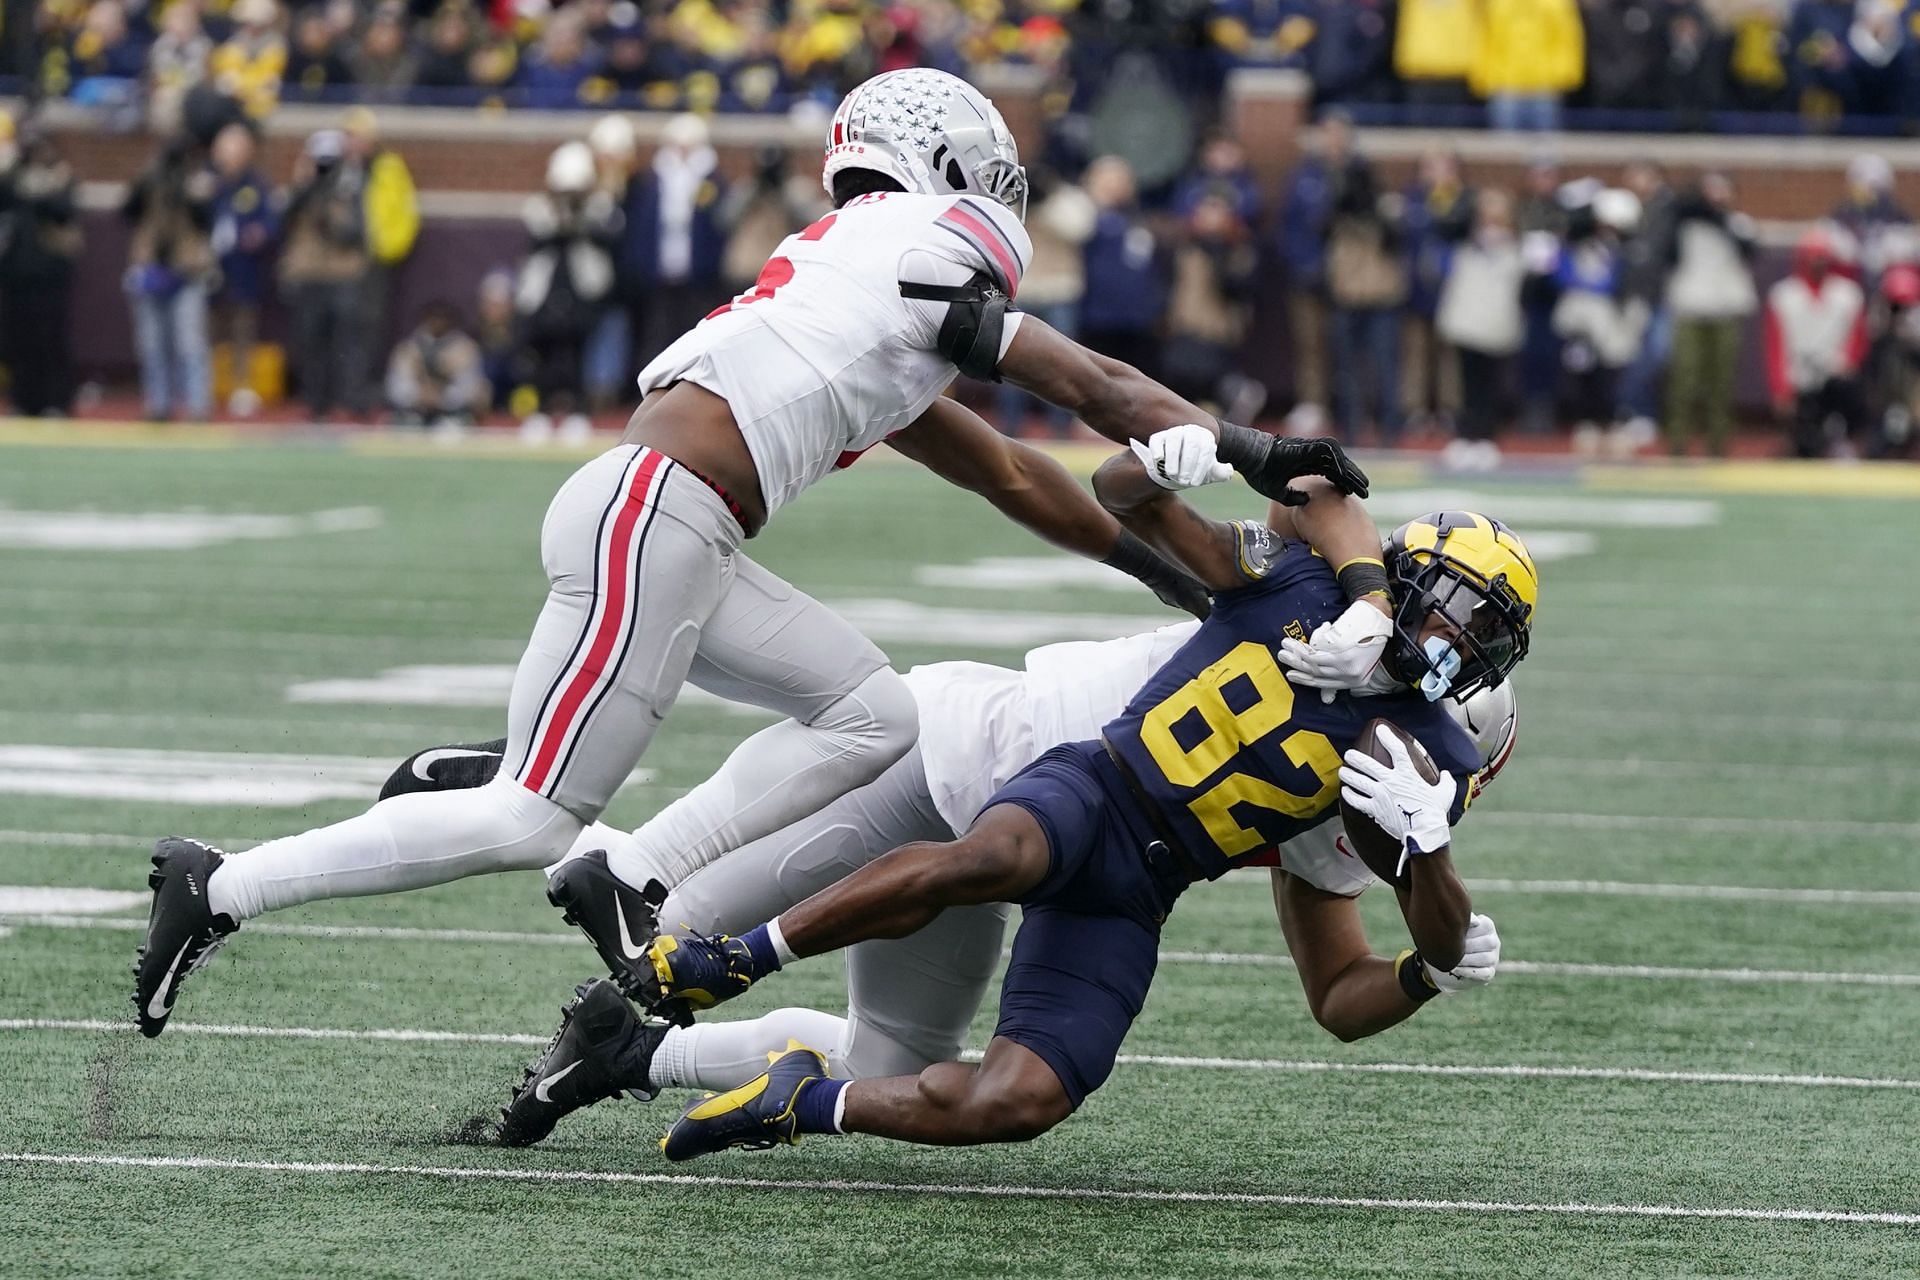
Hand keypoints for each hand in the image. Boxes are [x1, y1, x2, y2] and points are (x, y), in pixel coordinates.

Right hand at [1130, 424, 1232, 489]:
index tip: (1195, 483)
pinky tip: (1158, 462)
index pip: (1206, 449)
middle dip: (1188, 464)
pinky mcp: (1158, 438)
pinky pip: (1157, 441)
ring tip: (1172, 475)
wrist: (1177, 470)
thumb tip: (1228, 471)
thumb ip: (1220, 473)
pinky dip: (1158, 451)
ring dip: (1173, 459)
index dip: (1200, 467)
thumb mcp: (1209, 474)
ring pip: (1174, 440)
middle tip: (1184, 481)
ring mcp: (1174, 432)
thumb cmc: (1196, 471)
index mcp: (1206, 437)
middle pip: (1191, 444)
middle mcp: (1191, 430)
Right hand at [1215, 424, 1369, 503]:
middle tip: (1366, 492)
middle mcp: (1310, 455)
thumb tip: (1307, 501)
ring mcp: (1310, 449)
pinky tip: (1345, 476)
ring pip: (1338, 458)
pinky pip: (1328, 452)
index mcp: (1304, 464)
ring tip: (1361, 484)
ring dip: (1350, 470)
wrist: (1248, 457)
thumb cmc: (1259, 472)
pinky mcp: (1307, 445)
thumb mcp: (1277, 492)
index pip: (1330, 474)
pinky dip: (1338, 463)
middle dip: (1352, 479)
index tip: (1354, 496)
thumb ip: (1293, 497)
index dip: (1343, 484)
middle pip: (1338, 466)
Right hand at [1278, 600, 1394, 701]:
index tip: (1292, 675)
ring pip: (1313, 662)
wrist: (1379, 618)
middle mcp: (1351, 675)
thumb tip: (1326, 699)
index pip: (1326, 683)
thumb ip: (1341, 678)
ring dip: (1295, 654)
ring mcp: (1346, 663)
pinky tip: (1297, 642)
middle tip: (1282, 657)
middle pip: (1317, 673)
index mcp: (1356, 681)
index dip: (1306, 680)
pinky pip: (1316, 650)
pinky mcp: (1341, 650)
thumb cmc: (1370, 638)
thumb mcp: (1360, 663)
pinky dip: (1304, 646)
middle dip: (1296, 665)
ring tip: (1285, 646)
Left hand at [1338, 733, 1455, 860]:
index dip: (1387, 737)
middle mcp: (1391, 781)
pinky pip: (1357, 800)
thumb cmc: (1435, 812)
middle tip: (1349, 754)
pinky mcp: (1375, 809)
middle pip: (1368, 765)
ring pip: (1358, 781)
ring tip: (1342, 771)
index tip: (1379, 729)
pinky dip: (1349, 795)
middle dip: (1356, 757)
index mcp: (1407, 774)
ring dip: (1348, 775)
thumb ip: (1445, 781)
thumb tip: (1446, 775)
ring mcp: (1381, 795)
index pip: (1397, 750)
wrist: (1424, 832)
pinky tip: (1345, 792)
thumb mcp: (1445, 792)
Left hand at [1425, 913, 1499, 992]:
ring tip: (1451, 960)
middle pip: (1487, 942)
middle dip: (1467, 945)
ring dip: (1467, 960)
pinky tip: (1455, 970)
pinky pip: (1484, 973)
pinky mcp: (1489, 972)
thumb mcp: (1453, 926)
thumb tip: (1470, 918)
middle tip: (1449, 948)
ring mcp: (1494, 958)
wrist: (1444, 961)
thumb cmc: (1448, 938)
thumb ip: (1461, 919)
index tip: (1452, 932)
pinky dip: (1469, 972)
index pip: (1485, 925)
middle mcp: (1494, 941)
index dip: (1469, 929)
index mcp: (1487, 926)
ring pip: (1486, 958)